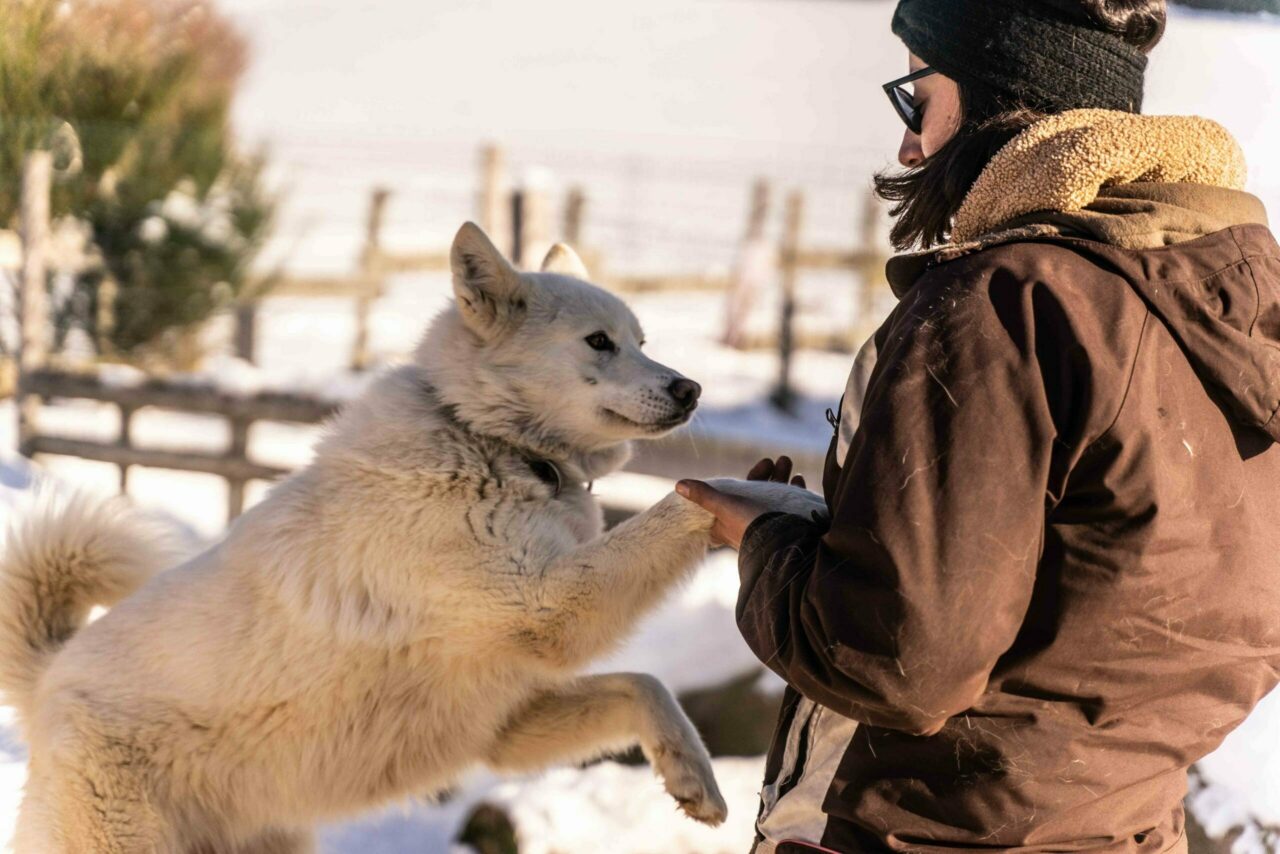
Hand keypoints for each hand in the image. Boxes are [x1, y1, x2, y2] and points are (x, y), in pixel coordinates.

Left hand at [677, 457, 804, 549]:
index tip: (762, 463)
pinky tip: (799, 480)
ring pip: (777, 495)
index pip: (736, 493)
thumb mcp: (723, 507)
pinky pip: (793, 504)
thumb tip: (679, 485)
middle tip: (778, 459)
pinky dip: (796, 491)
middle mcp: (750, 522)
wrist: (781, 548)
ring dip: (782, 477)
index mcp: (731, 520)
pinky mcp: (787, 524)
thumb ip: (704, 496)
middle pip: (759, 492)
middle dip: (769, 473)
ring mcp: (770, 524)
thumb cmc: (747, 527)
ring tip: (788, 462)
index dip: (748, 479)